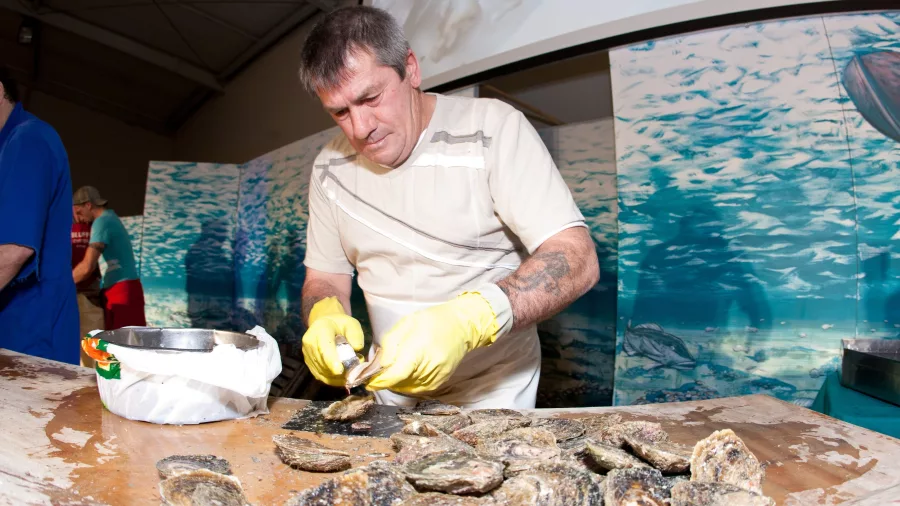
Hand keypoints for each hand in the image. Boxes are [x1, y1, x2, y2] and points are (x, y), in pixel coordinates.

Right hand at [301, 297, 363, 386]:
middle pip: (323, 362)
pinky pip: (320, 376)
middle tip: (355, 373)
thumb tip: (357, 349)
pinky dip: (332, 380)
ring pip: (321, 371)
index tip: (339, 371)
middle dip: (339, 372)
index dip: (331, 360)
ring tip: (351, 374)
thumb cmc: (341, 325)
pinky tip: (343, 379)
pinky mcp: (308, 363)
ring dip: (337, 377)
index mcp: (320, 330)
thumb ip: (355, 335)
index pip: (324, 347)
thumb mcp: (352, 324)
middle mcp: (309, 342)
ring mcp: (307, 354)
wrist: (326, 324)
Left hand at [366, 291, 501, 394]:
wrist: (461, 326)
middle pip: (399, 383)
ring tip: (395, 366)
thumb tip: (378, 365)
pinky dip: (407, 383)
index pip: (395, 375)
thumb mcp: (406, 324)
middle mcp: (429, 367)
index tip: (367, 381)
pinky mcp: (440, 382)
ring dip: (396, 381)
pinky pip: (417, 389)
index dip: (379, 381)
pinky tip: (407, 372)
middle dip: (385, 378)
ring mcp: (436, 377)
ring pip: (407, 388)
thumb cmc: (432, 321)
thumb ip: (390, 345)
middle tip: (379, 368)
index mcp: (419, 350)